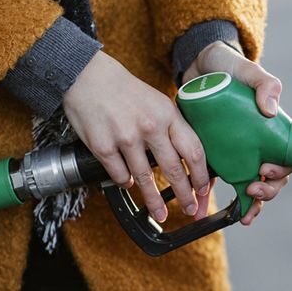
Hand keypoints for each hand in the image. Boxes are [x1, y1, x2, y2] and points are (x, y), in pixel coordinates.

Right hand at [62, 51, 210, 222]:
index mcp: (168, 114)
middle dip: (185, 195)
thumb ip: (172, 126)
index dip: (201, 175)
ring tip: (161, 213)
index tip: (204, 189)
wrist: (87, 77)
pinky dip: (125, 182)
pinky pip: (120, 175)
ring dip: (155, 201)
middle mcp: (150, 127)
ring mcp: (125, 138)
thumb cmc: (124, 90)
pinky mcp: (103, 147)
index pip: (193, 151)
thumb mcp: (157, 101)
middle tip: (190, 209)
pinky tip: (129, 183)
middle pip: (174, 170)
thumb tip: (187, 156)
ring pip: (145, 179)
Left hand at [184, 42, 291, 224]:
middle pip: (271, 178)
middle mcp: (256, 144)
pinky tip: (208, 209)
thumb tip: (271, 109)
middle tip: (253, 188)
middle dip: (266, 191)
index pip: (286, 158)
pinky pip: (217, 180)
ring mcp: (236, 151)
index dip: (282, 171)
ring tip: (243, 211)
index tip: (267, 170)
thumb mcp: (248, 71)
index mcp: (270, 129)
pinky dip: (213, 198)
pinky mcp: (214, 153)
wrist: (199, 65)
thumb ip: (265, 84)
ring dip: (250, 202)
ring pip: (249, 184)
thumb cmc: (229, 66)